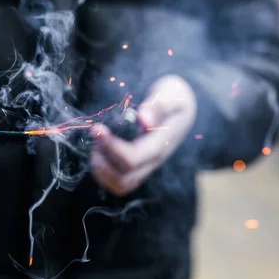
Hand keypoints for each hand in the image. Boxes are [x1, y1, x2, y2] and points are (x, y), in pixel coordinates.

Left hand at [90, 75, 196, 195]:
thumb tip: (144, 118)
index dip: (110, 147)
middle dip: (102, 159)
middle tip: (96, 134)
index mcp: (161, 145)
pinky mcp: (139, 168)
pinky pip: (119, 183)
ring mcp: (146, 167)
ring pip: (120, 185)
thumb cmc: (175, 98)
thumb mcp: (172, 93)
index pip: (132, 159)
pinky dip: (103, 173)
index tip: (97, 128)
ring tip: (97, 145)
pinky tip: (100, 151)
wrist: (182, 109)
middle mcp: (153, 161)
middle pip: (124, 178)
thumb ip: (160, 105)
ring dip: (100, 169)